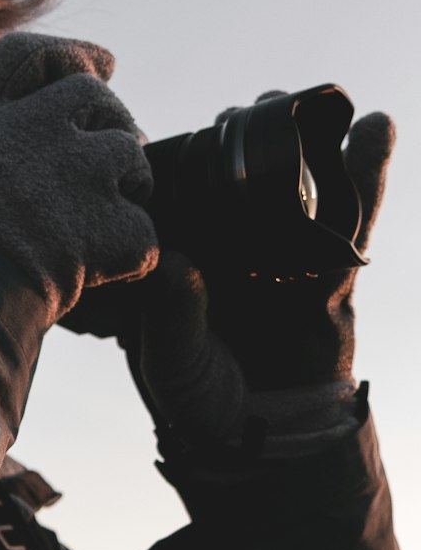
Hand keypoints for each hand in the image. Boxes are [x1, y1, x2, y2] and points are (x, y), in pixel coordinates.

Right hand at [0, 33, 158, 324]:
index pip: (30, 56)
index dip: (73, 55)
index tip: (102, 64)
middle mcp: (28, 127)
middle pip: (91, 94)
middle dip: (110, 120)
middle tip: (111, 159)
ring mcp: (72, 170)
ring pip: (129, 153)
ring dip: (129, 183)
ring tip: (107, 219)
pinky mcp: (102, 224)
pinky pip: (140, 229)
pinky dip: (130, 253)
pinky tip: (106, 273)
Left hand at [120, 105, 395, 448]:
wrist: (264, 447)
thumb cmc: (205, 405)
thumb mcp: (173, 362)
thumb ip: (171, 317)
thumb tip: (171, 263)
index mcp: (190, 262)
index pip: (190, 197)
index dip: (195, 158)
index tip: (197, 130)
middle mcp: (237, 252)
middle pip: (250, 178)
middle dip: (256, 135)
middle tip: (253, 107)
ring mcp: (287, 259)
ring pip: (305, 188)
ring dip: (313, 141)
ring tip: (319, 101)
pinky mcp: (332, 274)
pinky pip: (353, 219)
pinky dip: (368, 173)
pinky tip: (378, 127)